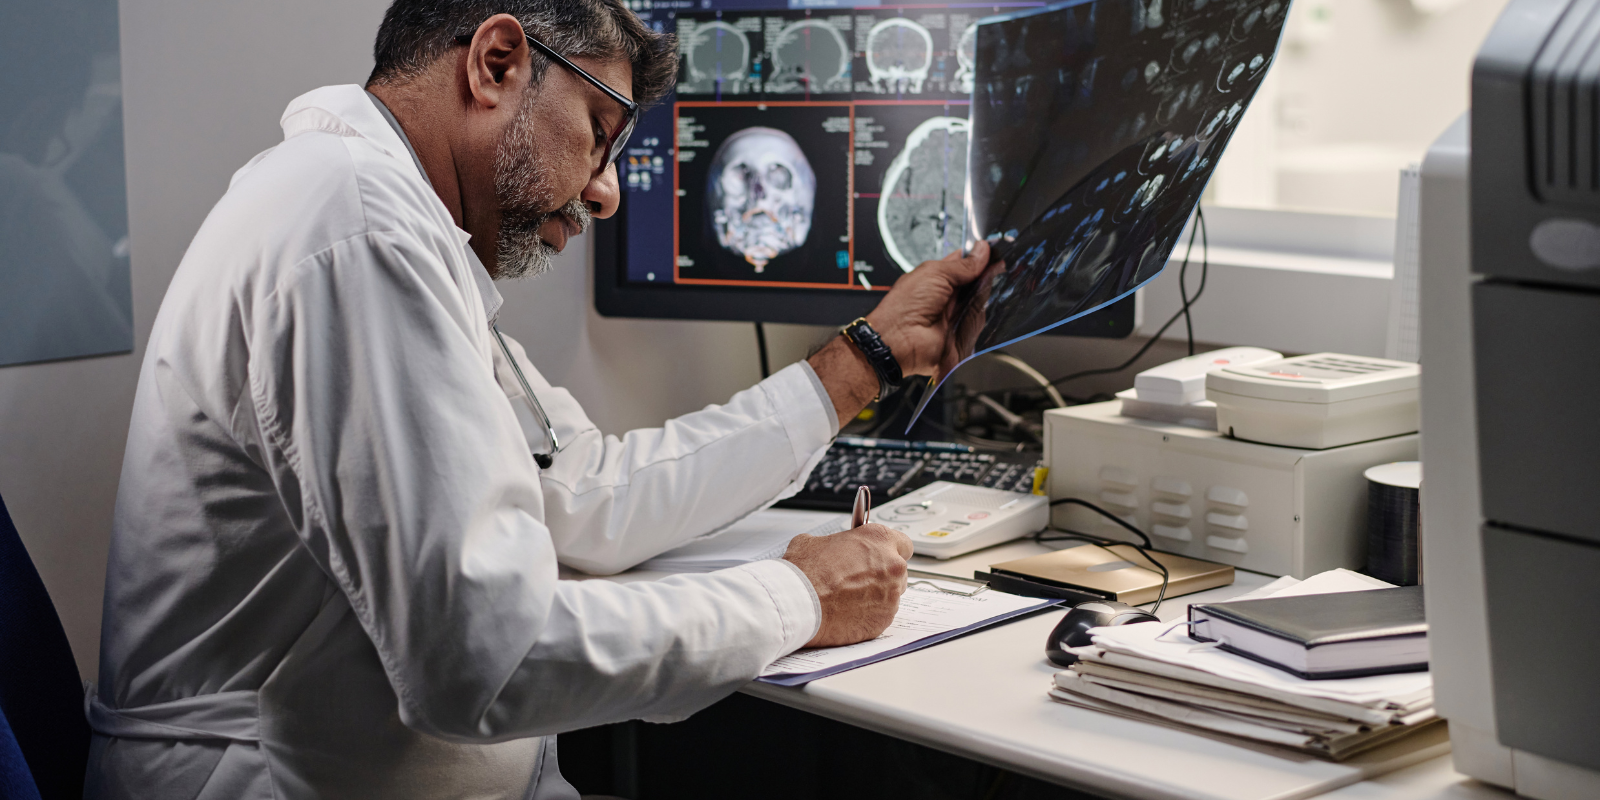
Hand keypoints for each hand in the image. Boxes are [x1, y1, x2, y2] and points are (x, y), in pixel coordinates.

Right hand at [783, 523, 912, 647]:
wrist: (800, 603)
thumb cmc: (806, 572)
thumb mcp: (815, 542)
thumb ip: (836, 544)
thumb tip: (832, 549)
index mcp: (879, 540)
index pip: (902, 543)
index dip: (889, 551)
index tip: (881, 556)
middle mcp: (892, 566)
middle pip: (897, 571)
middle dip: (882, 575)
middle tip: (858, 579)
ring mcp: (891, 596)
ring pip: (890, 596)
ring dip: (875, 596)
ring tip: (848, 598)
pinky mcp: (883, 620)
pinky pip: (881, 616)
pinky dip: (868, 615)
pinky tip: (847, 612)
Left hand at [866, 240, 989, 377]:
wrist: (899, 340)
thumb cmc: (904, 306)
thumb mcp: (935, 273)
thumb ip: (962, 264)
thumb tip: (982, 250)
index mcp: (934, 279)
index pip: (962, 265)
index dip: (977, 258)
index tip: (992, 251)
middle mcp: (945, 298)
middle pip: (975, 283)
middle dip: (985, 274)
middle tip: (996, 265)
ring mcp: (954, 317)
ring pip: (980, 302)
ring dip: (983, 293)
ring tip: (982, 286)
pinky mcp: (962, 336)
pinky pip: (979, 322)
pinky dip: (979, 314)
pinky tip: (978, 307)